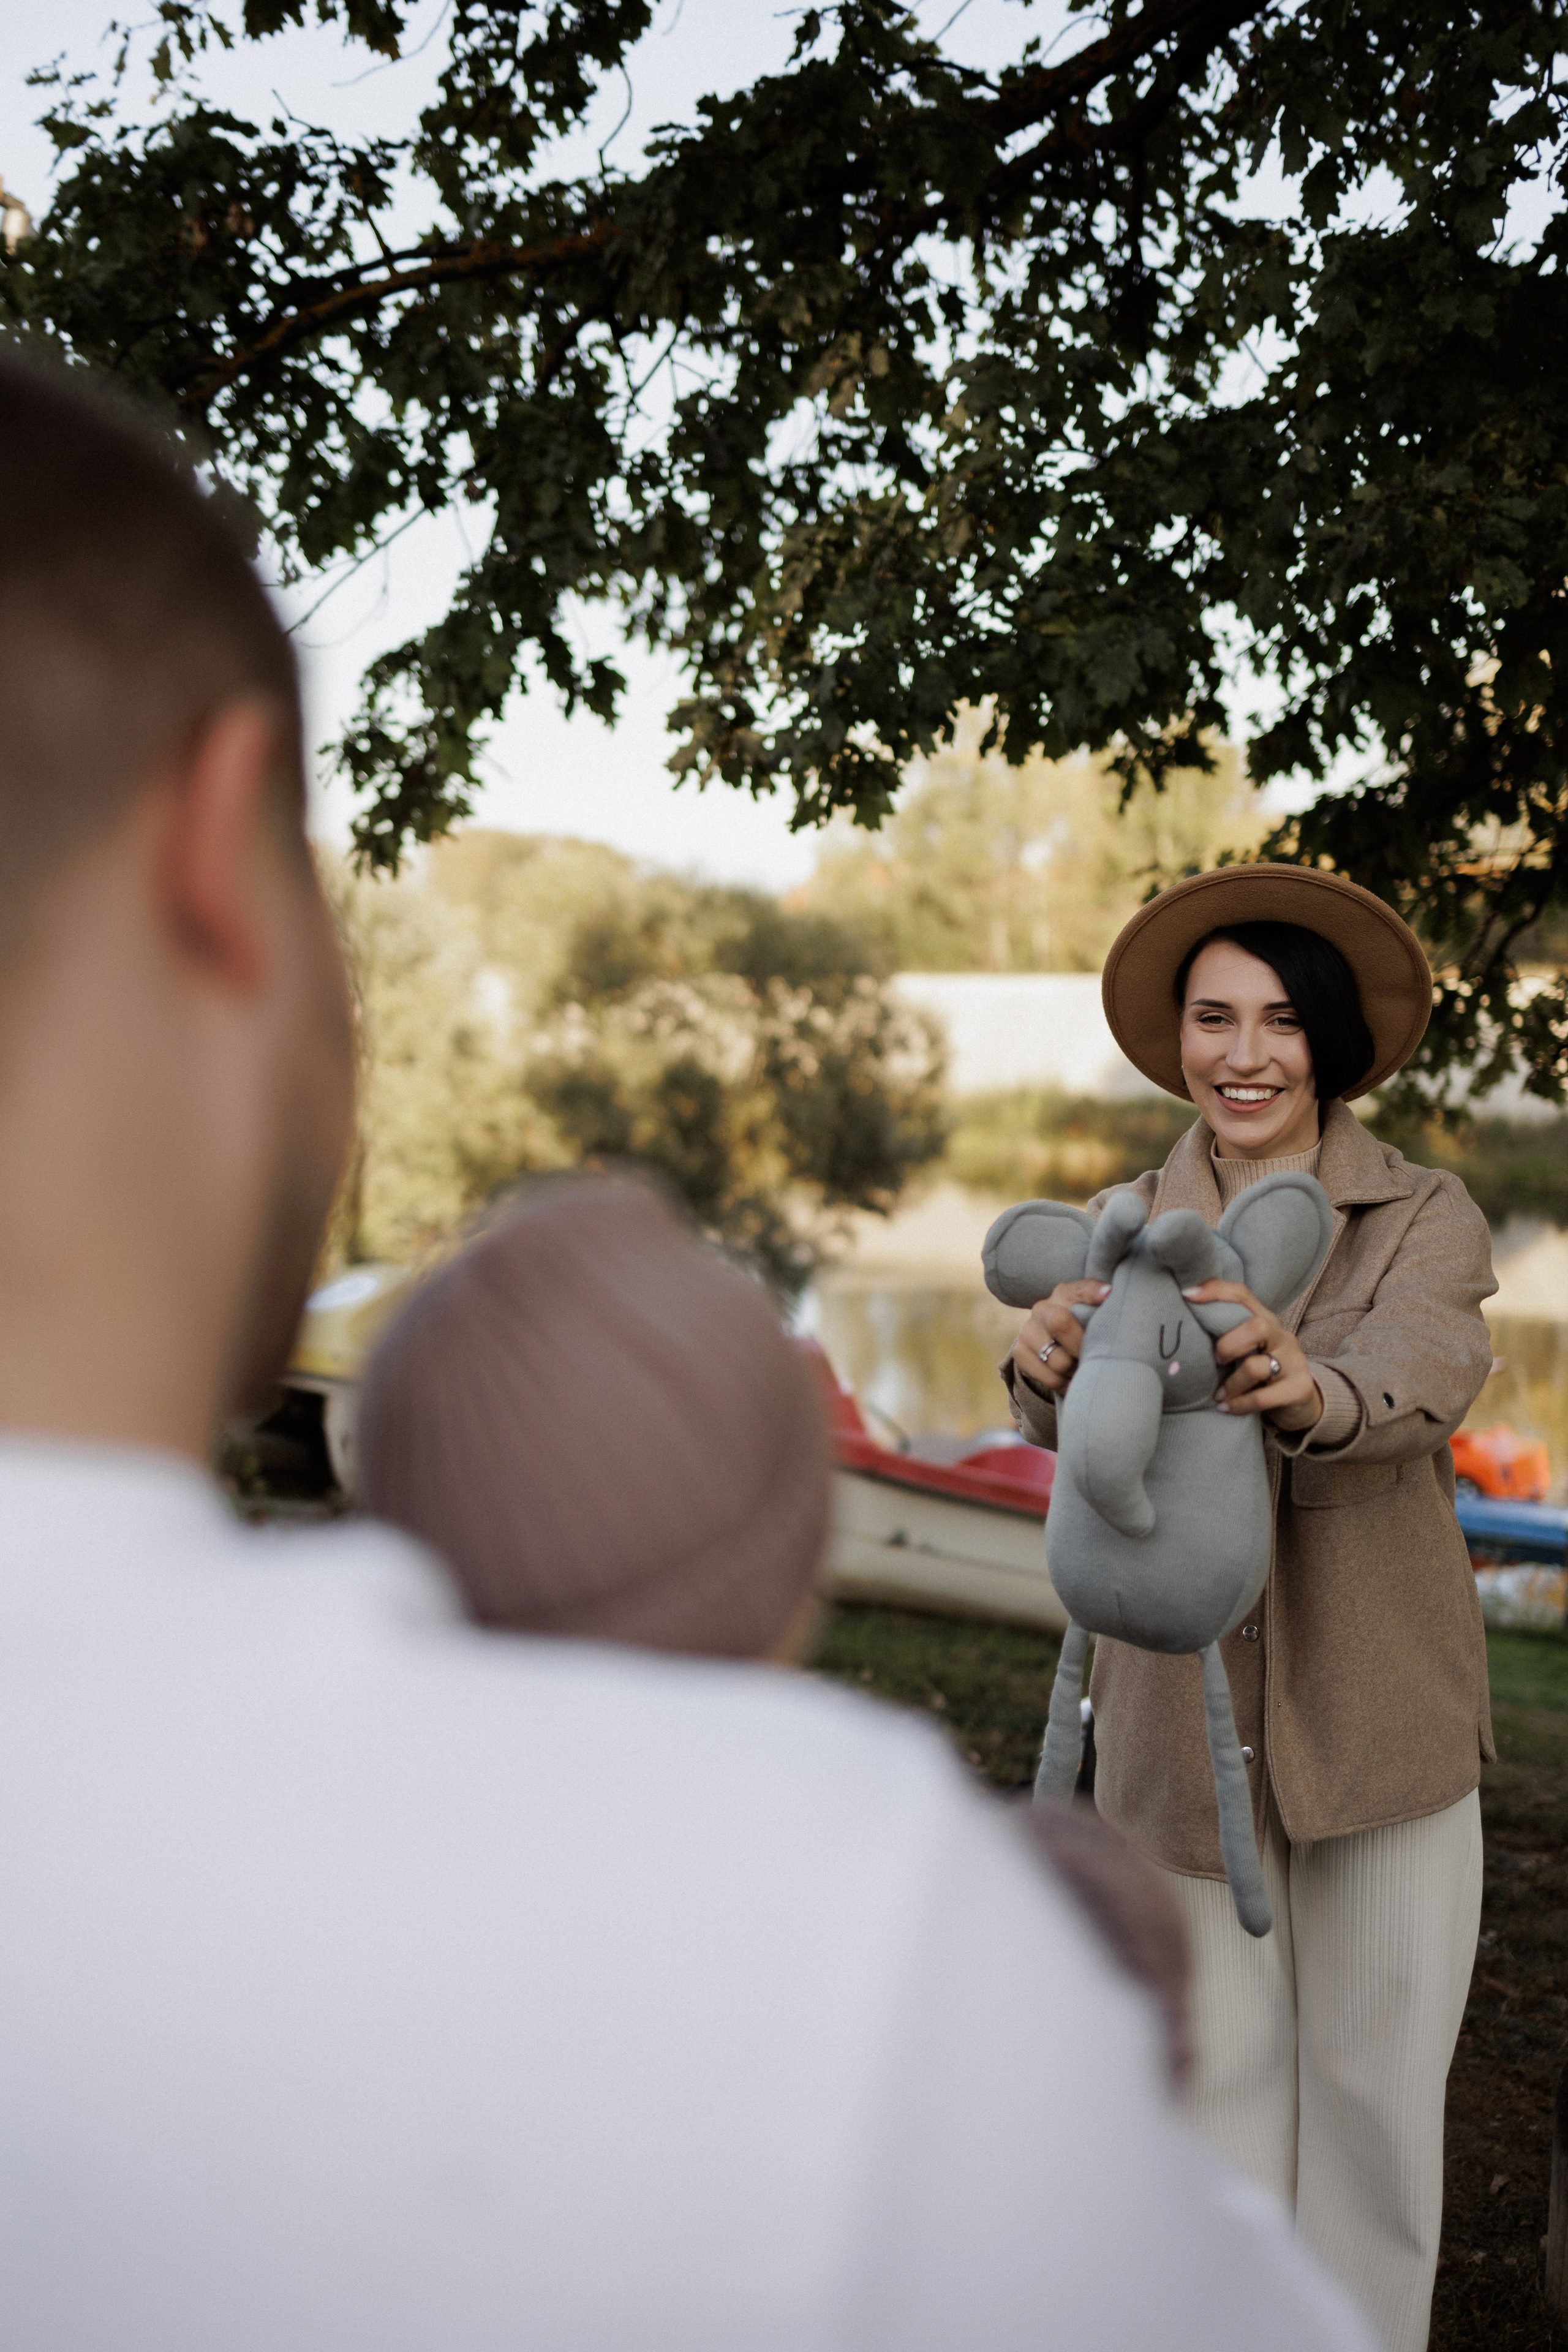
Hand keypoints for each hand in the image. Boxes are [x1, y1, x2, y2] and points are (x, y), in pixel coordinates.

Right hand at [1009, 1279, 1110, 1400]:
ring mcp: (1028, 1330)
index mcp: (1064, 1294)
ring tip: (1081, 1367)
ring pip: (1059, 1360)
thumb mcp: (1088, 1312)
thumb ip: (1100, 1305)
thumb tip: (1109, 1294)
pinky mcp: (1020, 1352)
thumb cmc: (1077, 1326)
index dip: (1093, 1292)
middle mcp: (1042, 1308)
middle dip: (1081, 1345)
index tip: (1107, 1295)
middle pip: (1060, 1323)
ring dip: (1076, 1370)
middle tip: (1093, 1355)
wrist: (1045, 1341)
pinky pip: (1050, 1378)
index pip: (1079, 1289)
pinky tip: (1070, 1376)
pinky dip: (1065, 1383)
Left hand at [1179, 1279, 1322, 1433]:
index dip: (1215, 1291)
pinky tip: (1226, 1408)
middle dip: (1228, 1345)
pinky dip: (1239, 1404)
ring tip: (1219, 1395)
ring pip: (1256, 1366)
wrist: (1300, 1404)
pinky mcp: (1299, 1389)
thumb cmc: (1261, 1373)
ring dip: (1231, 1384)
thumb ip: (1224, 1335)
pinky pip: (1262, 1398)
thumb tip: (1179, 1328)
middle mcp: (1282, 1336)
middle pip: (1257, 1326)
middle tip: (1216, 1362)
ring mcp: (1294, 1362)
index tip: (1186, 1295)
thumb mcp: (1245, 1350)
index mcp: (1266, 1321)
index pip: (1242, 1294)